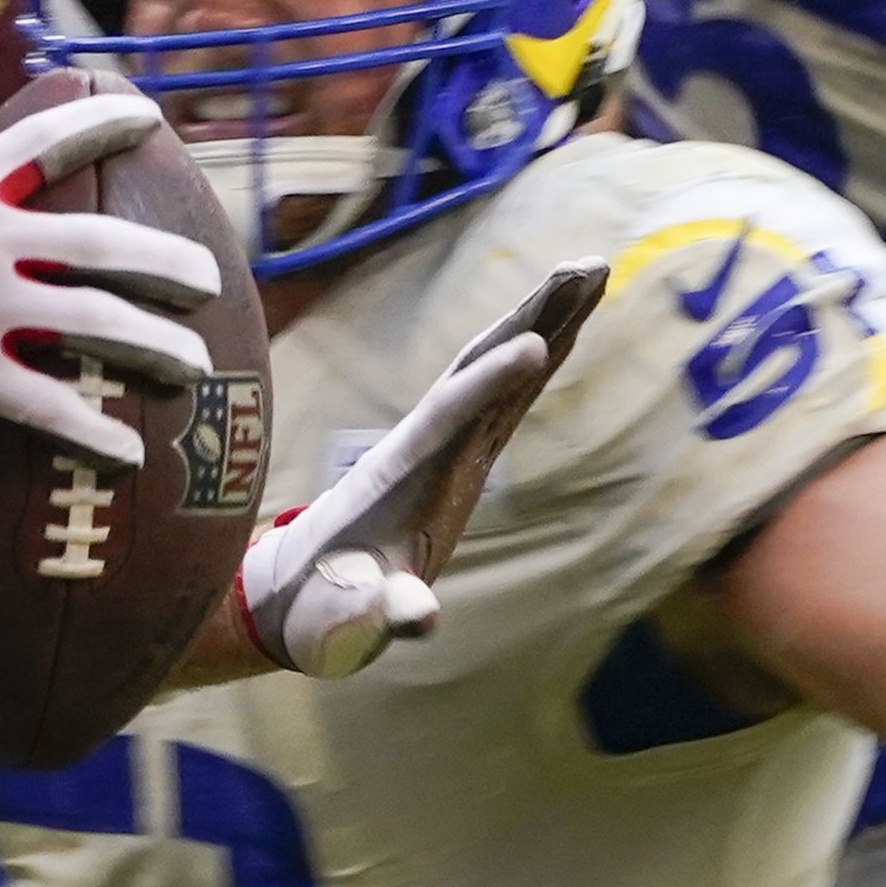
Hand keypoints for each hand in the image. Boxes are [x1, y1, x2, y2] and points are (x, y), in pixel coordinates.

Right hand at [0, 90, 216, 466]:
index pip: (49, 141)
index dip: (107, 125)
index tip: (152, 121)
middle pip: (104, 241)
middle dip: (167, 260)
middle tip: (206, 279)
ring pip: (98, 323)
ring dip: (156, 344)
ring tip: (190, 363)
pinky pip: (54, 405)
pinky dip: (98, 432)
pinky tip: (130, 452)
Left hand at [235, 262, 606, 676]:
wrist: (294, 594)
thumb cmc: (322, 608)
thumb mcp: (349, 620)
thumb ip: (382, 612)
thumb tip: (418, 618)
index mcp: (401, 473)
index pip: (451, 415)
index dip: (489, 382)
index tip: (532, 344)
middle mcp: (426, 446)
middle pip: (481, 365)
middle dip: (533, 316)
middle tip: (588, 266)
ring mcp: (445, 448)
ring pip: (496, 369)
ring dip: (543, 321)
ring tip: (591, 273)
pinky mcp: (458, 458)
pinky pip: (503, 396)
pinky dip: (535, 360)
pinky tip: (564, 333)